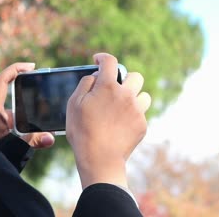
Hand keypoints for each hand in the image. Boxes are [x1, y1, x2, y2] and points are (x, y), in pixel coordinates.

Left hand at [0, 63, 54, 148]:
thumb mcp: (11, 147)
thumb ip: (32, 141)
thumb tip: (50, 138)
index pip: (2, 80)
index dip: (16, 69)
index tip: (32, 66)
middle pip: (10, 93)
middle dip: (28, 89)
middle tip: (43, 87)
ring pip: (13, 109)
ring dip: (29, 109)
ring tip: (47, 111)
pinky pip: (12, 122)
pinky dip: (24, 122)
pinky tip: (39, 129)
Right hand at [66, 53, 150, 188]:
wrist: (100, 159)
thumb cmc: (82, 131)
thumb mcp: (74, 104)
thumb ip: (85, 84)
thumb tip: (96, 76)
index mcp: (108, 86)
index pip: (110, 61)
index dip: (103, 58)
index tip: (98, 60)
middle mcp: (126, 95)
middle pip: (136, 76)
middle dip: (126, 79)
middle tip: (116, 89)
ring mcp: (137, 110)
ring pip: (144, 96)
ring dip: (135, 98)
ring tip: (122, 108)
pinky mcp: (142, 124)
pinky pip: (141, 114)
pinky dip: (133, 116)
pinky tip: (121, 126)